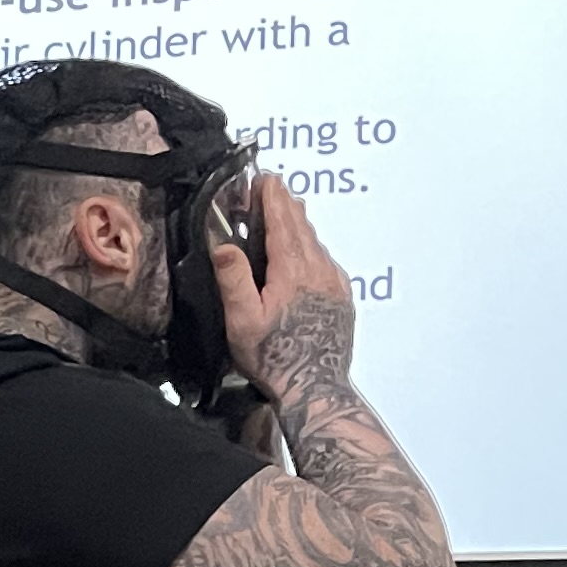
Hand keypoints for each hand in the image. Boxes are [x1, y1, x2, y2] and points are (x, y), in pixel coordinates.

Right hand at [215, 174, 354, 395]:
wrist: (316, 386)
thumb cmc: (275, 358)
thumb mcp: (243, 320)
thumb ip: (234, 279)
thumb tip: (224, 245)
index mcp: (292, 271)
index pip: (282, 223)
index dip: (273, 199)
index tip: (266, 179)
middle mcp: (319, 271)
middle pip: (302, 227)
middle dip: (287, 205)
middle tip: (275, 187)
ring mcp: (334, 284)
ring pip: (316, 243)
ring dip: (300, 225)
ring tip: (289, 212)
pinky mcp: (342, 298)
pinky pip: (327, 262)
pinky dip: (313, 248)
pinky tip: (307, 253)